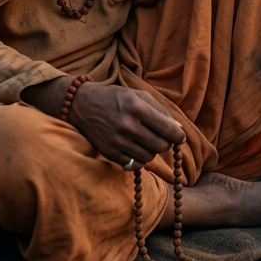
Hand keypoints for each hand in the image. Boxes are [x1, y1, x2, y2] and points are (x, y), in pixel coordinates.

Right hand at [69, 81, 185, 168]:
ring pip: (149, 157)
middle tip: (159, 136)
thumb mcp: (139, 95)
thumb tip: (178, 129)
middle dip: (165, 143)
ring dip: (151, 150)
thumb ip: (160, 111)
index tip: (179, 136)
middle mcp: (128, 125)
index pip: (169, 131)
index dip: (178, 136)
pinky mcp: (109, 153)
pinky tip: (134, 147)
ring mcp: (117, 141)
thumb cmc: (116, 98)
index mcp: (138, 108)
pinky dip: (138, 159)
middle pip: (161, 146)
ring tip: (144, 140)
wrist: (82, 104)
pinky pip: (134, 165)